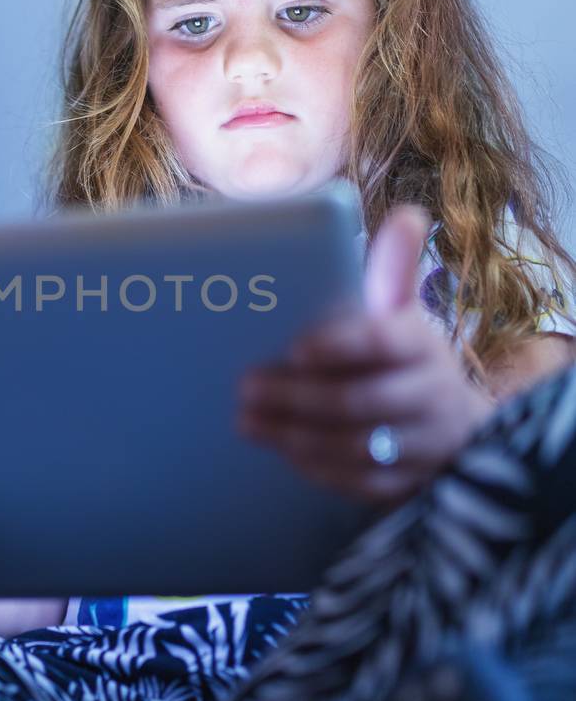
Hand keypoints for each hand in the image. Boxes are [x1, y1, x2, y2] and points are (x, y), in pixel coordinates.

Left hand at [235, 205, 494, 507]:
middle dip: (297, 397)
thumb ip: (394, 270)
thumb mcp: (403, 314)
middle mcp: (430, 398)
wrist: (454, 428)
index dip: (340, 346)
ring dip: (294, 435)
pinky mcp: (406, 485)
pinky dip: (315, 467)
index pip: (385, 342)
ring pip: (354, 447)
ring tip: (246, 419)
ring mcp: (421, 447)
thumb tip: (407, 215)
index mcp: (423, 346)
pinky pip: (357, 483)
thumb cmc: (407, 358)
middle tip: (246, 385)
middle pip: (360, 401)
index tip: (296, 347)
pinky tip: (279, 449)